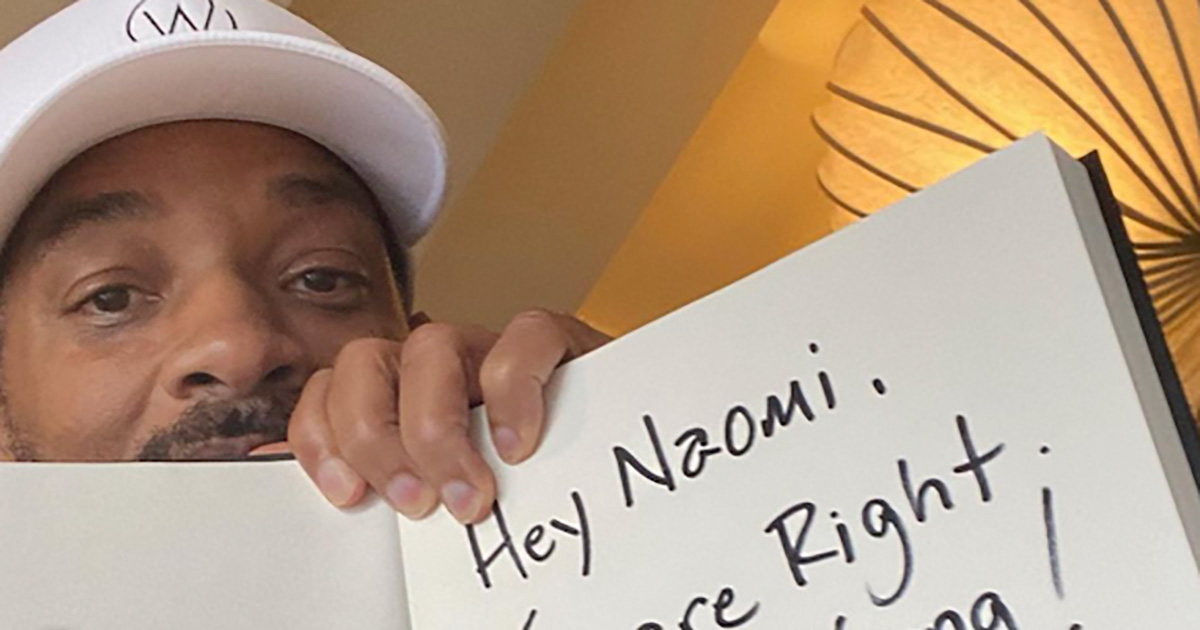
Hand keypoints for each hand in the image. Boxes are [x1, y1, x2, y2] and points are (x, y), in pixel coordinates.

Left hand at [287, 309, 610, 523]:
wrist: (609, 447)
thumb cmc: (527, 472)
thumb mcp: (445, 480)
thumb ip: (396, 478)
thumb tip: (328, 492)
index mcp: (400, 395)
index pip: (330, 388)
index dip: (322, 437)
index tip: (349, 493)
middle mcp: (437, 364)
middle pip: (364, 362)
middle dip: (376, 439)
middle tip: (415, 500)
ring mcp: (490, 347)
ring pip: (430, 344)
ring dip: (435, 428)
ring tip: (468, 491)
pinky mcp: (551, 342)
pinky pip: (523, 337)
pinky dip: (514, 394)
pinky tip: (517, 445)